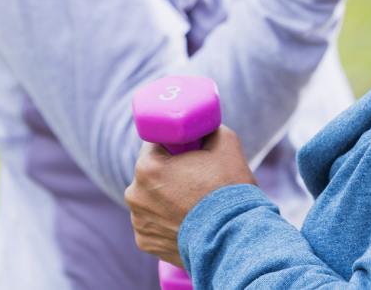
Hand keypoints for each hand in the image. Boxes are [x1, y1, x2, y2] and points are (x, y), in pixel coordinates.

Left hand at [125, 126, 256, 266]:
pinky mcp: (145, 243)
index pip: (156, 143)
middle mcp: (135, 194)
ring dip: (165, 197)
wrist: (235, 239)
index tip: (188, 150)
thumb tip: (202, 127)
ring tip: (193, 203)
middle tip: (195, 177)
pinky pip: (153, 223)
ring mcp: (139, 222)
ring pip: (151, 198)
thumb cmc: (229, 188)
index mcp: (147, 167)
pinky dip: (165, 221)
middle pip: (151, 172)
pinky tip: (186, 221)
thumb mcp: (225, 142)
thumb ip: (208, 129)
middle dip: (169, 171)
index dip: (173, 144)